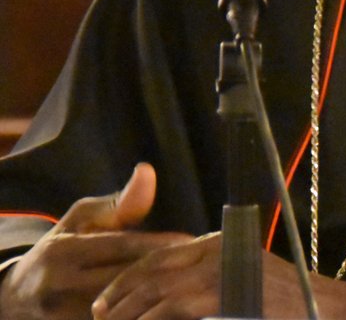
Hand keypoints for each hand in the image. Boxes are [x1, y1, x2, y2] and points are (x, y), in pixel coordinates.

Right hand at [0, 164, 188, 319]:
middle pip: (122, 280)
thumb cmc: (61, 248)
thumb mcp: (81, 219)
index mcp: (63, 251)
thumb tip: (148, 173)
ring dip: (153, 300)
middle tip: (195, 264)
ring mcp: (62, 317)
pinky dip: (139, 316)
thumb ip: (118, 204)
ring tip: (186, 287)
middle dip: (161, 271)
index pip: (119, 248)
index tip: (189, 241)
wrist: (17, 298)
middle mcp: (60, 287)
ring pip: (119, 310)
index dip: (156, 244)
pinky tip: (162, 308)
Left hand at [92, 240, 345, 319]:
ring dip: (129, 313)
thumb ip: (211, 275)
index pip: (161, 254)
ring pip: (159, 291)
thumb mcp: (244, 277)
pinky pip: (174, 309)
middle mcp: (215, 251)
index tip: (106, 299)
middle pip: (154, 270)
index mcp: (217, 242)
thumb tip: (170, 295)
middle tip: (98, 316)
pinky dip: (152, 319)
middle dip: (119, 295)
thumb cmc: (285, 299)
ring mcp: (220, 273)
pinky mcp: (223, 295)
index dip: (129, 277)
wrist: (324, 308)